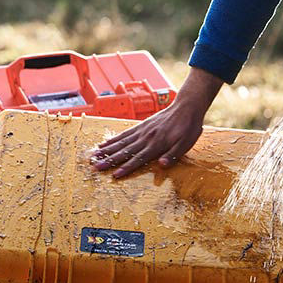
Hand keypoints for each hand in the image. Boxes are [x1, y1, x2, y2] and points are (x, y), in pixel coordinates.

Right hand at [91, 67, 222, 177]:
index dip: (127, 168)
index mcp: (157, 144)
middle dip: (110, 160)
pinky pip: (124, 133)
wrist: (186, 107)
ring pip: (121, 142)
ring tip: (93, 156)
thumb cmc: (188, 127)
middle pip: (125, 151)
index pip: (139, 158)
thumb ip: (173, 155)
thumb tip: (161, 165)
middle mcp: (146, 137)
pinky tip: (104, 144)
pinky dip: (113, 139)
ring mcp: (142, 130)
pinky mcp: (141, 125)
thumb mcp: (186, 143)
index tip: (114, 175)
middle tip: (95, 167)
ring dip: (107, 150)